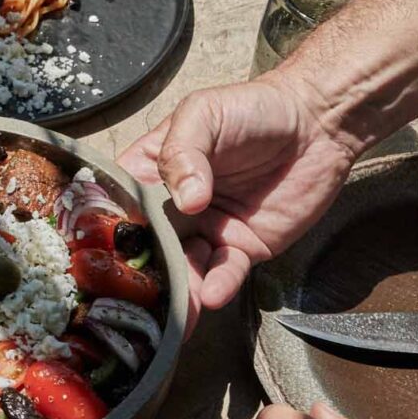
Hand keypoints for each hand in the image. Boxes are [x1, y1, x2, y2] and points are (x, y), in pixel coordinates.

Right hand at [120, 74, 359, 313]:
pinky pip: (225, 272)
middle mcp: (174, 206)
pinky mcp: (243, 248)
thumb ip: (184, 151)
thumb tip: (186, 200)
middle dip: (140, 274)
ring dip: (178, 291)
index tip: (100, 250)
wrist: (316, 124)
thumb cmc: (253, 109)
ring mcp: (207, 230)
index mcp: (152, 171)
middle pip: (148, 245)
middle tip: (131, 299)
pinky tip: (212, 294)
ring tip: (175, 308)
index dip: (108, 226)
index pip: (120, 203)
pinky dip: (218, 285)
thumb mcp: (205, 114)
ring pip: (184, 268)